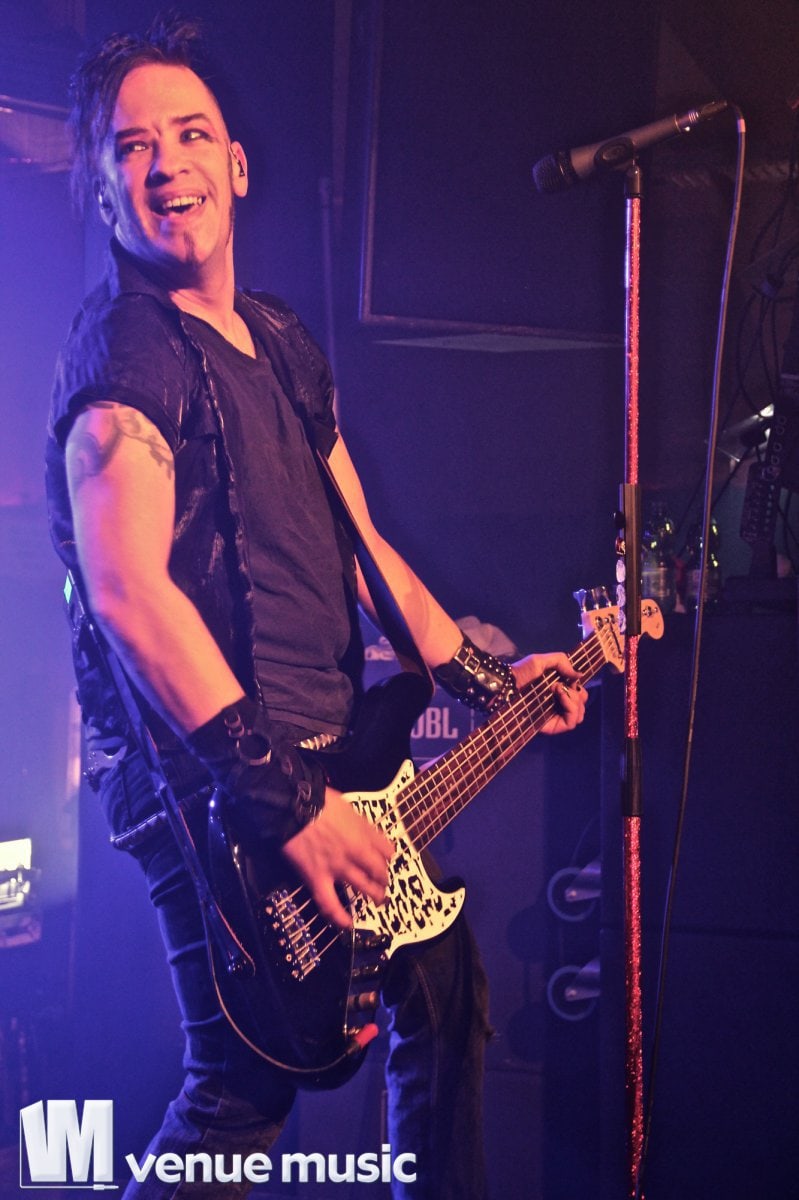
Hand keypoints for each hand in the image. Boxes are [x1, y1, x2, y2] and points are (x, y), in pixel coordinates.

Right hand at [282, 788, 394, 928]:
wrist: (294, 806)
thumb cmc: (320, 801)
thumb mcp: (349, 808)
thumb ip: (362, 826)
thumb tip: (369, 835)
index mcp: (364, 835)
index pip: (388, 852)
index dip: (387, 858)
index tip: (384, 860)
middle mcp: (356, 854)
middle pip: (379, 872)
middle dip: (384, 880)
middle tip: (384, 884)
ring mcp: (338, 868)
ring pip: (363, 888)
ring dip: (374, 896)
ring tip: (377, 901)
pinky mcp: (318, 879)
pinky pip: (330, 904)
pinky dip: (340, 918)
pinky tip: (347, 924)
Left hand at [512, 652, 587, 734]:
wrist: (506, 686)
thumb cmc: (520, 673)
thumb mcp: (541, 661)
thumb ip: (561, 662)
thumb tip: (580, 675)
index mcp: (558, 693)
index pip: (580, 695)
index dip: (579, 687)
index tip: (570, 679)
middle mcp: (558, 705)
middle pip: (582, 705)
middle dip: (577, 693)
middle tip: (560, 685)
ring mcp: (555, 717)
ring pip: (579, 715)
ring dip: (574, 699)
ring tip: (558, 689)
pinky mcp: (551, 727)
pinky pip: (571, 723)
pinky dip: (571, 707)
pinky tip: (560, 695)